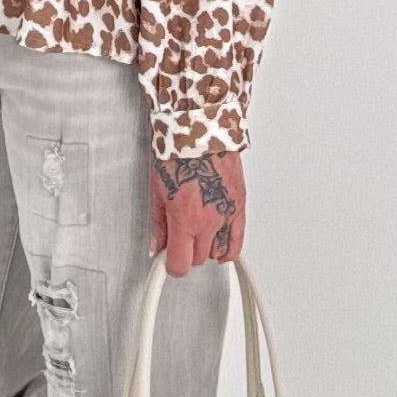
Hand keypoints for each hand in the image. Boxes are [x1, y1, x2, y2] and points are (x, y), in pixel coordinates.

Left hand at [149, 151, 245, 277]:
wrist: (200, 130)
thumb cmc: (177, 153)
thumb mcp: (157, 191)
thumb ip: (158, 224)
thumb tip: (157, 245)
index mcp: (185, 218)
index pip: (181, 263)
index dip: (172, 266)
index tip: (167, 261)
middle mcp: (209, 219)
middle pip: (199, 259)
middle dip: (187, 253)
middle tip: (178, 239)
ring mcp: (227, 213)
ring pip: (219, 252)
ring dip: (207, 247)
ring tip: (197, 233)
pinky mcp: (240, 205)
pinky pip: (237, 240)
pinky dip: (228, 247)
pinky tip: (218, 244)